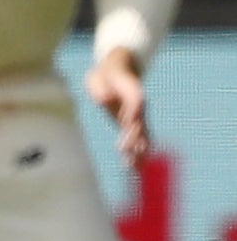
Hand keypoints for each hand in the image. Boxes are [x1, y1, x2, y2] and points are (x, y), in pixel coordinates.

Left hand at [87, 47, 150, 167]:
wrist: (114, 71)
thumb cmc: (105, 74)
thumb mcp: (98, 78)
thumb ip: (101, 89)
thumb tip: (104, 100)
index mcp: (133, 91)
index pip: (135, 105)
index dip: (132, 115)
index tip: (128, 125)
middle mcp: (138, 106)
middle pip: (139, 123)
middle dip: (134, 138)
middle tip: (126, 152)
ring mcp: (137, 116)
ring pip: (141, 135)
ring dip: (139, 151)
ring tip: (137, 168)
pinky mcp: (132, 124)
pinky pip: (137, 140)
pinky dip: (137, 153)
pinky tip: (136, 168)